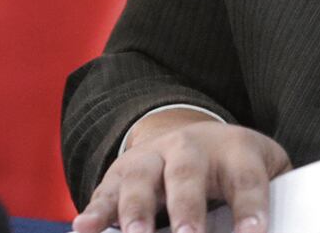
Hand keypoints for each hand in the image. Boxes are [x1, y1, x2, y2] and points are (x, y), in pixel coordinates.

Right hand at [75, 111, 288, 232]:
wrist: (194, 136)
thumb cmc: (239, 168)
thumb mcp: (266, 174)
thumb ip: (270, 199)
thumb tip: (275, 227)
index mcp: (234, 150)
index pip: (245, 179)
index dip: (250, 208)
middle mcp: (188, 148)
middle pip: (186, 176)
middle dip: (184, 209)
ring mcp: (150, 157)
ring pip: (139, 180)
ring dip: (134, 211)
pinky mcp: (120, 172)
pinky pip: (104, 191)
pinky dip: (93, 211)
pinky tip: (83, 230)